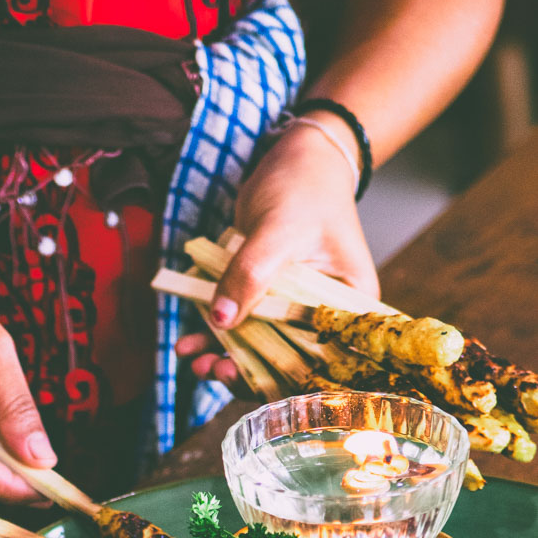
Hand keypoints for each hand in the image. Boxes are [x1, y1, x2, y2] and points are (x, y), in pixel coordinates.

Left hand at [175, 122, 379, 393]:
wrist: (296, 158)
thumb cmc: (305, 188)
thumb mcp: (278, 230)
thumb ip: (250, 275)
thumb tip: (220, 321)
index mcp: (349, 306)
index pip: (323, 359)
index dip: (285, 379)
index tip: (245, 377)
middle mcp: (323, 314)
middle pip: (287, 361)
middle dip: (245, 372)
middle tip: (211, 371)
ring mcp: (291, 308)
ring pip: (258, 348)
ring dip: (223, 358)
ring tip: (192, 359)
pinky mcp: (264, 298)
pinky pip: (240, 326)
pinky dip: (213, 337)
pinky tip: (188, 343)